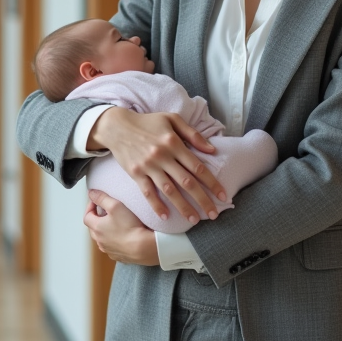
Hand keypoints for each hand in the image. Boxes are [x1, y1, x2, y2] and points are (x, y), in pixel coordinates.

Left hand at [84, 191, 158, 265]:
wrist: (143, 248)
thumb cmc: (129, 226)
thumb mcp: (115, 205)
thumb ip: (102, 198)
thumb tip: (91, 193)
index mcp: (96, 228)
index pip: (87, 216)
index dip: (90, 207)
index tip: (97, 202)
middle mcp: (99, 241)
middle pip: (93, 228)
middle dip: (97, 219)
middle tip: (106, 212)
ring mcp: (108, 250)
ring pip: (102, 238)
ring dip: (105, 231)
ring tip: (115, 224)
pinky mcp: (118, 256)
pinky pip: (112, 247)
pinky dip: (114, 241)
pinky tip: (123, 236)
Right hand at [89, 107, 226, 222]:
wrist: (117, 126)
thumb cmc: (148, 122)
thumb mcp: (172, 119)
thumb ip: (193, 134)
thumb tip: (212, 149)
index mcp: (174, 143)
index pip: (197, 166)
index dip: (212, 182)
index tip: (224, 196)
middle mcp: (162, 156)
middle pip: (187, 182)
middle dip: (202, 200)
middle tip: (214, 214)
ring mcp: (148, 166)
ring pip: (169, 191)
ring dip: (183, 207)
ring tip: (194, 220)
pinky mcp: (136, 173)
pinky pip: (148, 192)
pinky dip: (156, 205)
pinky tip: (166, 216)